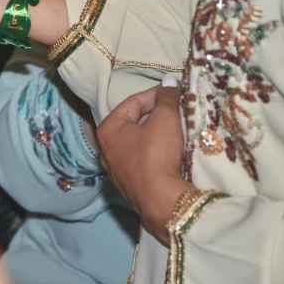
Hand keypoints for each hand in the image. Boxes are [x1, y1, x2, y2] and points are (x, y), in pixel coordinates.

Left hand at [96, 76, 190, 245]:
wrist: (161, 201)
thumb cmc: (157, 155)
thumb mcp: (165, 119)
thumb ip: (166, 98)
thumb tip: (168, 82)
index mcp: (107, 129)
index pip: (132, 102)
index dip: (155, 94)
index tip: (174, 91)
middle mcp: (105, 149)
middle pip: (133, 122)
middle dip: (156, 114)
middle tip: (178, 108)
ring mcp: (115, 170)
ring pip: (138, 142)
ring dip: (156, 133)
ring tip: (177, 127)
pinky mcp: (128, 185)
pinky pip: (141, 160)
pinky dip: (155, 152)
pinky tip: (171, 151)